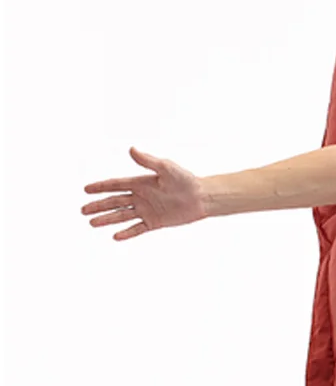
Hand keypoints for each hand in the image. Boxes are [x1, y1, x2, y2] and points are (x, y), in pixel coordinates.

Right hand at [81, 147, 207, 240]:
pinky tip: (115, 236)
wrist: (202, 197)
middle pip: (115, 201)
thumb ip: (147, 161)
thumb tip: (131, 149)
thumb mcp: (166, 168)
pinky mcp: (155, 222)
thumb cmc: (186, 180)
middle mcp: (141, 197)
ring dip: (107, 219)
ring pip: (122, 215)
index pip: (116, 185)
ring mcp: (147, 210)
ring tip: (92, 223)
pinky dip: (127, 232)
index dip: (101, 187)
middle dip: (99, 205)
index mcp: (141, 183)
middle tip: (83, 210)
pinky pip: (137, 228)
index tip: (86, 189)